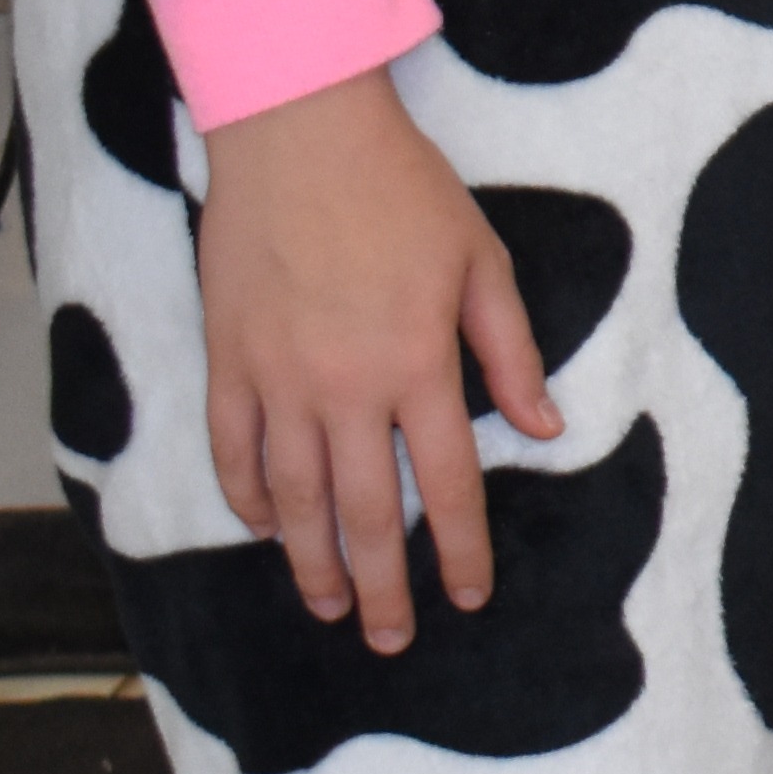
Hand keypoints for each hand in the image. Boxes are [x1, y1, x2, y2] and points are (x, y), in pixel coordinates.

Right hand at [194, 69, 556, 651]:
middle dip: (383, 585)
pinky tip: (268, 528)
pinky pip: (233, 453)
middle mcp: (346, 387)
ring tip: (330, 606)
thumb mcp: (482, 262)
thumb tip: (545, 426)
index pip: (451, 482)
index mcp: (420, 364)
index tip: (470, 596)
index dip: (462, 548)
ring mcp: (278, 379)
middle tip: (393, 639)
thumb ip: (511, 352)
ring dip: (311, 562)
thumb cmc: (402, 191)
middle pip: (367, 512)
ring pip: (294, 499)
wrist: (299, 134)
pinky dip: (249, 499)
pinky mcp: (227, 362)